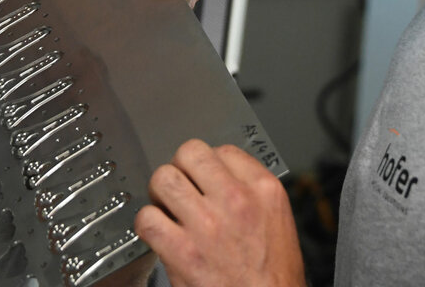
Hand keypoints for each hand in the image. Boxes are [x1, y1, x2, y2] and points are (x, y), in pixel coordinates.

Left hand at [134, 140, 304, 286]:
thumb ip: (251, 191)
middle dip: (181, 168)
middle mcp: (235, 200)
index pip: (224, 151)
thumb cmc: (273, 275)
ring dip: (160, 192)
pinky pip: (148, 218)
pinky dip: (147, 223)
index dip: (209, 164)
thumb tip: (222, 175)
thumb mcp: (277, 220)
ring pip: (164, 179)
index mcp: (263, 190)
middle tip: (181, 185)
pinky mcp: (182, 251)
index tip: (204, 176)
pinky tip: (158, 231)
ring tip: (166, 205)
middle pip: (190, 153)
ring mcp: (207, 224)